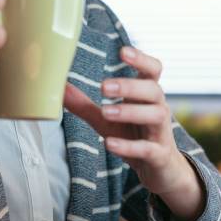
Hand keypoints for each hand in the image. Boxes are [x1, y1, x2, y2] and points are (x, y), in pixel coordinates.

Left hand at [63, 46, 203, 220]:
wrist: (160, 169)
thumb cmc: (134, 136)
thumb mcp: (106, 121)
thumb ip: (85, 105)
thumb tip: (60, 88)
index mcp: (147, 95)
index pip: (153, 70)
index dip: (141, 59)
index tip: (122, 51)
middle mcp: (158, 108)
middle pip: (153, 90)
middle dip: (130, 86)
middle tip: (104, 87)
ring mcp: (161, 132)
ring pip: (155, 115)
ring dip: (130, 112)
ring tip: (106, 112)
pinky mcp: (159, 155)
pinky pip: (148, 148)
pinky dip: (130, 146)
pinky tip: (110, 143)